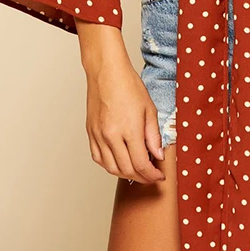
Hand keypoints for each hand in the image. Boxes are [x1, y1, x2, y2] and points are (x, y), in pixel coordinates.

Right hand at [83, 52, 165, 184]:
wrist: (107, 72)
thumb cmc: (128, 85)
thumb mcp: (149, 109)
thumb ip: (154, 136)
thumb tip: (158, 156)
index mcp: (129, 130)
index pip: (141, 164)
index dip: (152, 175)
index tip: (159, 176)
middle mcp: (111, 136)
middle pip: (126, 170)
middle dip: (141, 178)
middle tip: (151, 176)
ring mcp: (98, 136)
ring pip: (110, 168)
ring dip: (125, 174)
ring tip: (137, 170)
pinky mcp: (90, 133)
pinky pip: (98, 158)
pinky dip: (109, 165)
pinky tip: (119, 162)